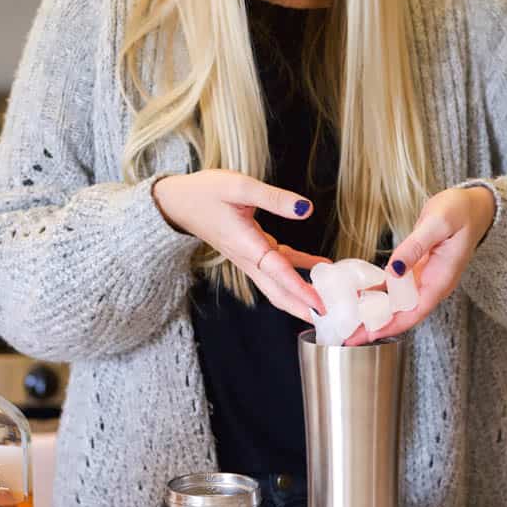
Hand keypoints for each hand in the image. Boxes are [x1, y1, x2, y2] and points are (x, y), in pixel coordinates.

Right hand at [152, 170, 328, 320]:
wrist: (177, 202)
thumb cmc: (204, 193)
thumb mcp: (239, 186)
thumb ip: (274, 198)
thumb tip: (305, 209)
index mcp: (245, 244)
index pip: (277, 272)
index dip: (299, 289)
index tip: (319, 304)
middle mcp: (247, 258)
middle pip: (278, 292)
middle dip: (303, 308)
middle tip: (329, 320)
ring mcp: (249, 258)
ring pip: (278, 284)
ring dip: (302, 295)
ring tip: (329, 302)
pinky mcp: (251, 252)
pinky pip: (278, 267)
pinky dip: (299, 269)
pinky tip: (319, 265)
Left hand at [344, 186, 495, 344]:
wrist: (474, 205)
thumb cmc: (461, 212)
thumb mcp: (437, 224)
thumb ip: (415, 246)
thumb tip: (394, 269)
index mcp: (441, 279)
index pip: (414, 312)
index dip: (390, 326)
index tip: (368, 336)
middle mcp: (433, 284)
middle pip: (403, 314)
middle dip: (377, 326)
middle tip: (351, 337)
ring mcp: (426, 278)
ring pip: (398, 303)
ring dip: (376, 313)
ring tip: (351, 322)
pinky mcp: (418, 270)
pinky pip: (397, 288)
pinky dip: (379, 293)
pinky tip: (361, 296)